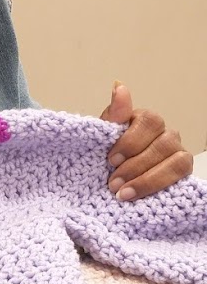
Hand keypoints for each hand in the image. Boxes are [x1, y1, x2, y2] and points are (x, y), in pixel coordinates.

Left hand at [100, 82, 192, 199]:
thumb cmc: (106, 156)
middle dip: (135, 166)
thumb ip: (112, 116)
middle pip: (163, 143)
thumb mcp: (102, 137)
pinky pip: (181, 177)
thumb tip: (119, 86)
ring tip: (123, 194)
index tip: (110, 160)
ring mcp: (176, 153)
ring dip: (148, 180)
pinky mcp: (181, 173)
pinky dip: (161, 186)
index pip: (149, 121)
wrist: (109, 181)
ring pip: (176, 162)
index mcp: (145, 121)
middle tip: (113, 184)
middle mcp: (165, 135)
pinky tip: (142, 198)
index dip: (130, 141)